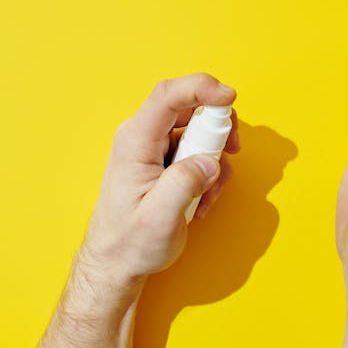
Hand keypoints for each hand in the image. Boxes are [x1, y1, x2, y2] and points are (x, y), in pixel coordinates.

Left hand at [82, 73, 239, 281]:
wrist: (118, 260)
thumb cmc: (130, 242)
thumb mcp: (158, 219)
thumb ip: (184, 184)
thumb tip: (208, 162)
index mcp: (135, 141)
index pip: (168, 95)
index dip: (201, 87)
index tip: (230, 97)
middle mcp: (143, 136)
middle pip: (190, 106)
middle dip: (218, 128)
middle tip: (229, 154)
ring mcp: (155, 146)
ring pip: (199, 129)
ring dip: (215, 158)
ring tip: (207, 195)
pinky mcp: (166, 157)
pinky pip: (199, 148)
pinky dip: (210, 170)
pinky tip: (202, 199)